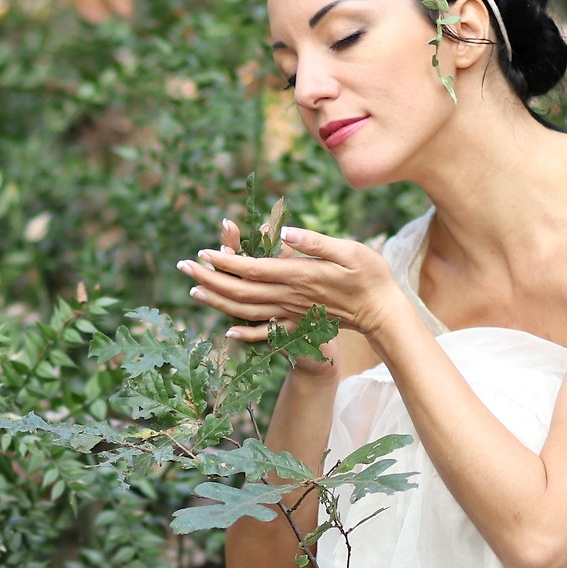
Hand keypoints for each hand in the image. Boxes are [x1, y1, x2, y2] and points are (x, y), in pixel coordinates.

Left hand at [179, 221, 405, 347]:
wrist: (382, 313)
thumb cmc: (370, 276)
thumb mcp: (350, 251)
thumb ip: (316, 243)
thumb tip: (286, 234)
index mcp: (300, 276)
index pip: (253, 268)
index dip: (226, 261)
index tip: (204, 251)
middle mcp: (290, 297)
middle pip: (241, 290)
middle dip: (210, 278)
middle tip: (184, 266)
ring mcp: (292, 315)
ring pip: (246, 310)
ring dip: (218, 300)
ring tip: (194, 289)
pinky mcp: (297, 326)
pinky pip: (265, 333)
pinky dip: (244, 332)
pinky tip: (227, 328)